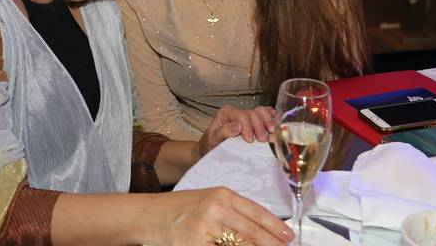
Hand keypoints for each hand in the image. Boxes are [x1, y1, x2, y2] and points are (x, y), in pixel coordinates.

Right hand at [152, 187, 292, 245]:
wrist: (147, 215)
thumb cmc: (178, 208)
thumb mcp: (207, 201)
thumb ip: (231, 211)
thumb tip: (257, 229)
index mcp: (221, 194)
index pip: (255, 211)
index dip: (274, 226)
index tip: (288, 236)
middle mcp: (215, 208)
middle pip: (251, 231)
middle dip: (271, 244)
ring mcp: (204, 228)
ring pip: (239, 245)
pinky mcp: (194, 244)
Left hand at [197, 105, 274, 158]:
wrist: (211, 150)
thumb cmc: (210, 144)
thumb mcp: (212, 139)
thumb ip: (223, 131)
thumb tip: (238, 126)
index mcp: (226, 113)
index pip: (241, 114)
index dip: (247, 126)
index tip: (249, 139)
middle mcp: (238, 112)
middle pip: (254, 113)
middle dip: (260, 126)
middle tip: (262, 140)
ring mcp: (247, 117)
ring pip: (262, 112)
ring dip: (269, 123)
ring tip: (272, 135)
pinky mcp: (254, 123)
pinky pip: (266, 117)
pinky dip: (272, 120)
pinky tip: (276, 126)